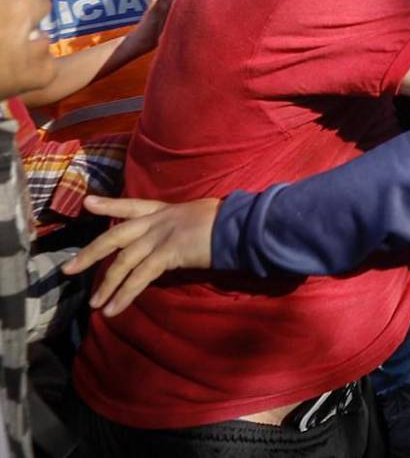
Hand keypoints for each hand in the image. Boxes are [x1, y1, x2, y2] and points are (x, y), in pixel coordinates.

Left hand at [63, 195, 217, 315]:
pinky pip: (138, 278)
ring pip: (123, 262)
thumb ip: (187, 224)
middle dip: (90, 253)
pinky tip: (114, 309)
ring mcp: (160, 236)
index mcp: (167, 210)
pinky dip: (124, 295)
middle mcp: (158, 220)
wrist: (240, 225)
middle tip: (68, 268)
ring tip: (95, 305)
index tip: (87, 203)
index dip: (109, 205)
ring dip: (107, 285)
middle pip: (115, 236)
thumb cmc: (230, 222)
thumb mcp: (204, 216)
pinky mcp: (166, 254)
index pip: (132, 206)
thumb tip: (186, 235)